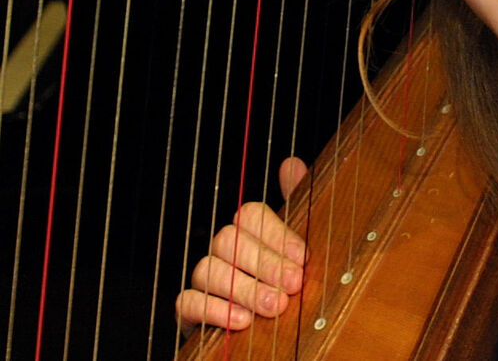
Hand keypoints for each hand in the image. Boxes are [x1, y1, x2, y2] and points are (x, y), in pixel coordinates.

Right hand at [175, 157, 309, 331]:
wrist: (271, 341)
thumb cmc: (288, 288)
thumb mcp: (302, 249)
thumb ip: (298, 204)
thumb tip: (291, 163)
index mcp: (251, 233)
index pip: (251, 215)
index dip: (277, 234)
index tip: (303, 258)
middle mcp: (224, 251)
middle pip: (229, 240)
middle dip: (264, 263)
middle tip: (293, 286)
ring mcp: (205, 280)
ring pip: (208, 269)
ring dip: (243, 288)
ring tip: (273, 308)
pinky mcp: (189, 311)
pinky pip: (187, 302)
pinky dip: (213, 310)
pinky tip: (241, 321)